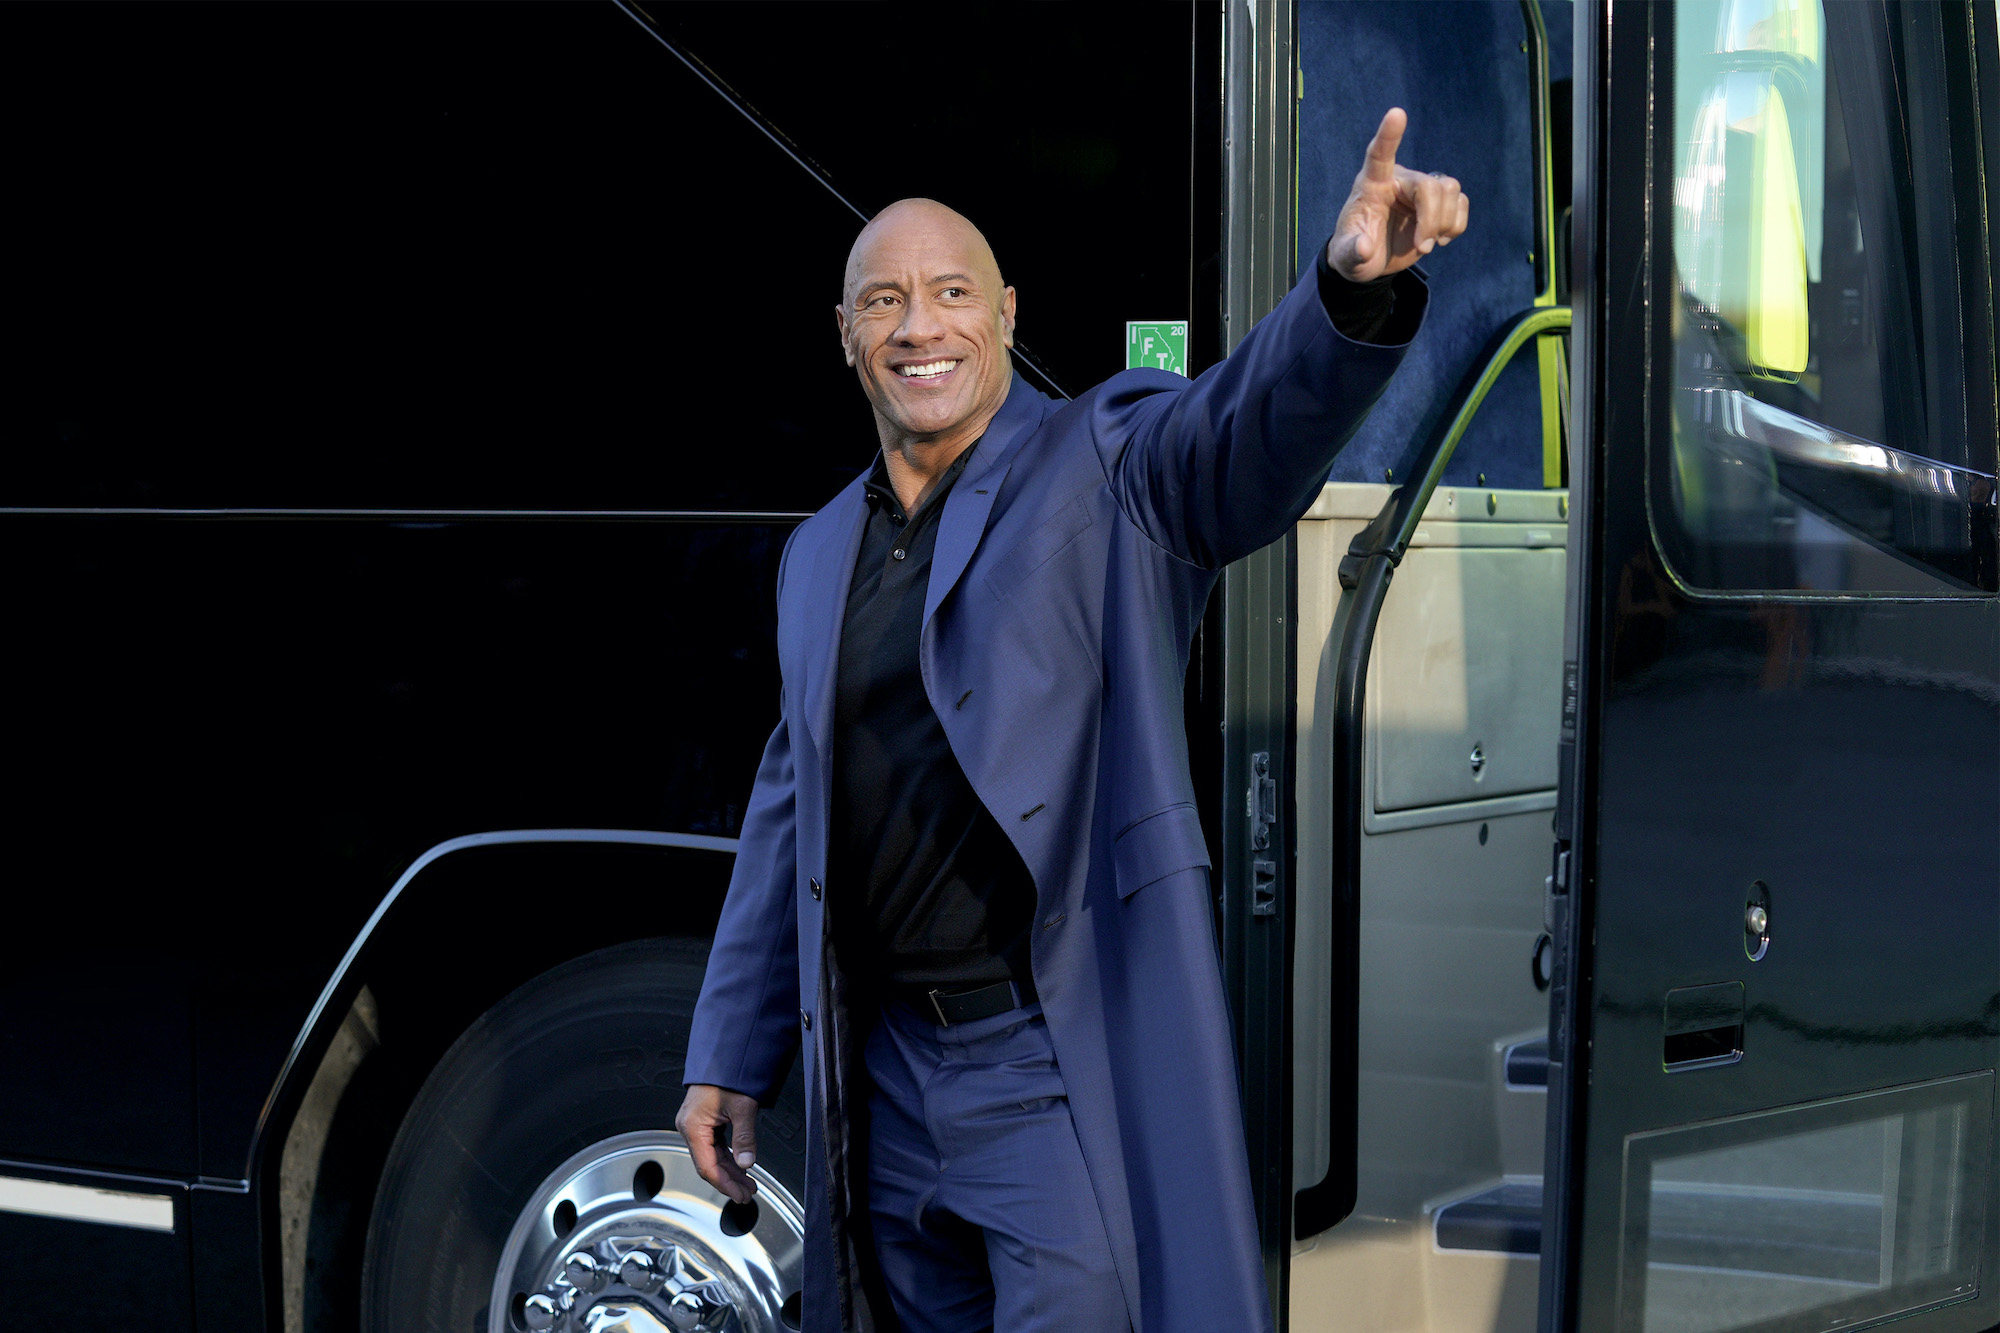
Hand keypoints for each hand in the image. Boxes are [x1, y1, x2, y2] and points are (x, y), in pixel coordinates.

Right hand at [677, 1083, 760, 1203]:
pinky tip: (740, 1167)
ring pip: (712, 1156)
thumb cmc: (729, 1074)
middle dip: (729, 1181)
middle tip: (747, 1194)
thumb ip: (745, 1138)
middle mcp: (690, 1127)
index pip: (707, 1166)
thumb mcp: (742, 1107)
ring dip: (730, 1171)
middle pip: (709, 1164)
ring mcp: (695, 1125)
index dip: (724, 1184)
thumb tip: (747, 1163)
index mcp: (693, 1127)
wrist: (724, 1054)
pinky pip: (715, 1146)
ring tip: (748, 1184)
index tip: (739, 1195)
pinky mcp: (703, 1121)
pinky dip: (728, 1157)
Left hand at [1327, 108, 1469, 282]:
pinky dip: (1455, 226)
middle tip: (1422, 248)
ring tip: (1424, 245)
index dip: (1389, 135)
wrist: (1370, 261)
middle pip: (1429, 185)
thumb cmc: (1354, 252)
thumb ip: (1351, 252)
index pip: (1379, 154)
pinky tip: (1438, 239)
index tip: (1396, 113)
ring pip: (1450, 190)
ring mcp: (1420, 191)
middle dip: (1431, 219)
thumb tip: (1364, 247)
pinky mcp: (1439, 204)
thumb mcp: (1347, 258)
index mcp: (1372, 185)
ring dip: (1444, 223)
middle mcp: (1399, 181)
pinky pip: (1461, 204)